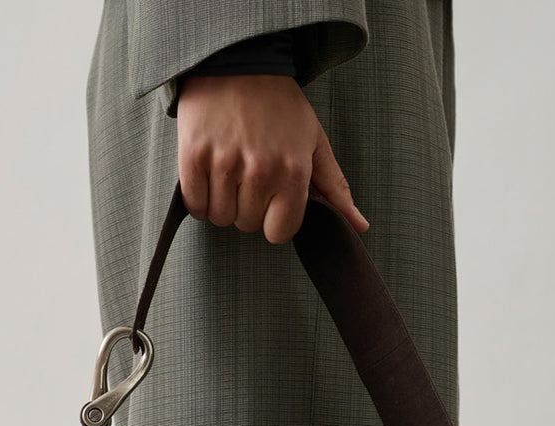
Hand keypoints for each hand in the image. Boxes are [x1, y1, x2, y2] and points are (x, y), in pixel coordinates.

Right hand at [175, 74, 369, 244]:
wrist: (239, 64)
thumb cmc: (280, 106)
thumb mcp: (314, 142)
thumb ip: (335, 188)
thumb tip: (360, 226)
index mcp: (294, 171)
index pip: (279, 233)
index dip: (273, 219)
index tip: (271, 198)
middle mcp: (261, 170)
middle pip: (247, 225)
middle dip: (248, 207)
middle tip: (248, 173)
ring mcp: (225, 163)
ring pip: (220, 218)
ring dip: (222, 202)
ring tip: (230, 169)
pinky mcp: (194, 156)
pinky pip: (195, 205)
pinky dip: (199, 198)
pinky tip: (209, 173)